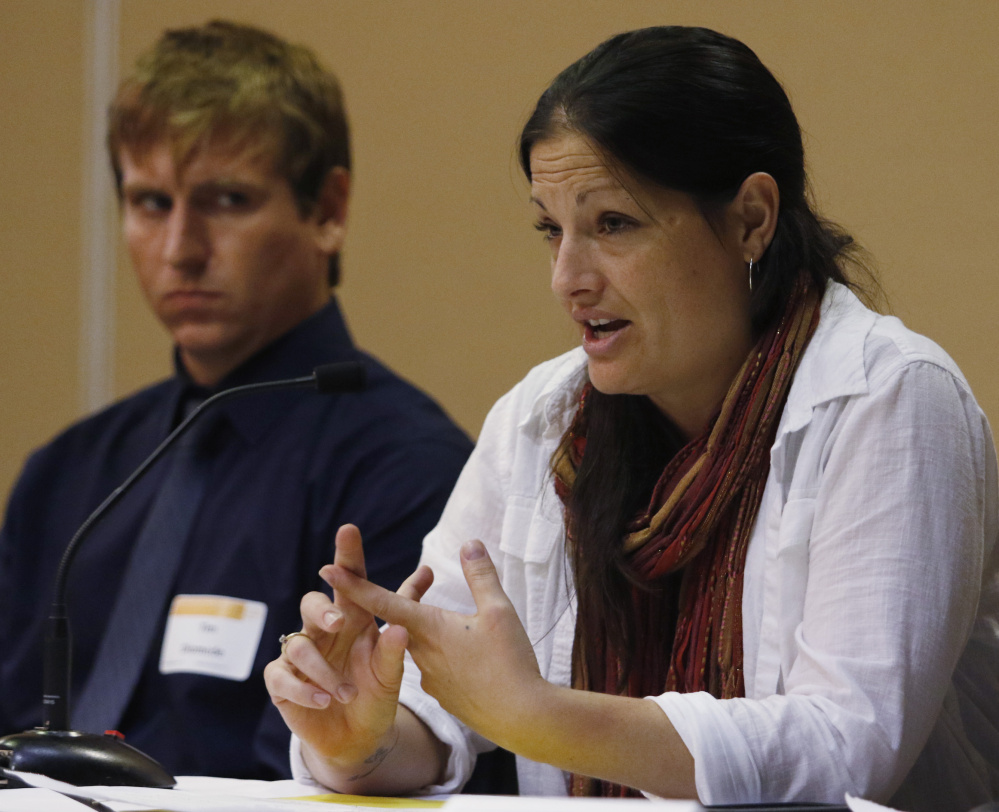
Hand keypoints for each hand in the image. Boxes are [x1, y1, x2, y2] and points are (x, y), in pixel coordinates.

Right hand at [263, 524, 433, 773]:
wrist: (360, 736)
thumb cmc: (375, 689)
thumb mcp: (394, 659)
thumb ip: (406, 620)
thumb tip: (426, 572)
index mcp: (351, 617)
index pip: (348, 580)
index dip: (348, 555)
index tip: (350, 530)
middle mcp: (322, 630)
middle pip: (311, 602)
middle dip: (323, 610)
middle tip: (339, 621)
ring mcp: (299, 654)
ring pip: (298, 645)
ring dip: (323, 670)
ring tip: (345, 692)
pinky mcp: (282, 682)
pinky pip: (281, 676)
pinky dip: (304, 689)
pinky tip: (323, 701)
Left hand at [323, 538, 546, 749]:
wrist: (521, 718)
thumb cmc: (509, 662)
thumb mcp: (498, 610)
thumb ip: (480, 574)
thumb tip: (470, 543)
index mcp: (427, 629)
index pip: (381, 602)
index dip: (353, 584)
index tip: (325, 569)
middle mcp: (421, 654)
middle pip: (404, 620)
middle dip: (411, 600)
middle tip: (424, 578)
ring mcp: (431, 679)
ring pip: (423, 645)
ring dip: (434, 631)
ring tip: (464, 625)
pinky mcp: (445, 696)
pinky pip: (439, 668)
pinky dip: (450, 657)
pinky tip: (472, 659)